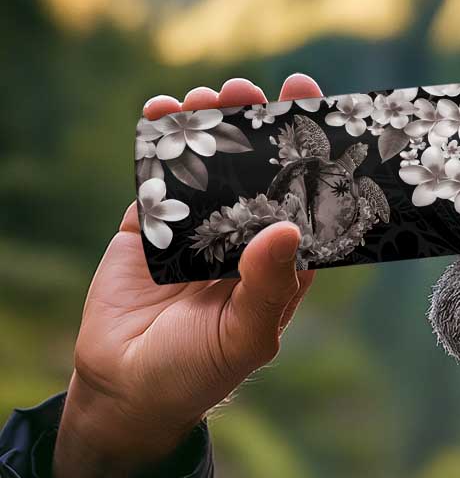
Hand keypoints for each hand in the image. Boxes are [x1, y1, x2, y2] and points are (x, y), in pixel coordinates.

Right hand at [53, 74, 323, 477]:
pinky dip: (157, 142)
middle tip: (252, 89)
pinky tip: (162, 111)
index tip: (315, 110)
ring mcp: (197, 227)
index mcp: (280, 263)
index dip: (311, 157)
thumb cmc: (200, 371)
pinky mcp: (151, 225)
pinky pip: (157, 176)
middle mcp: (244, 238)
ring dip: (210, 125)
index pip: (304, 201)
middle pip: (257, 171)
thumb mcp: (245, 336)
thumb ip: (267, 286)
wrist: (127, 388)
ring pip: (208, 165)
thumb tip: (287, 227)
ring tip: (208, 95)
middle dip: (257, 126)